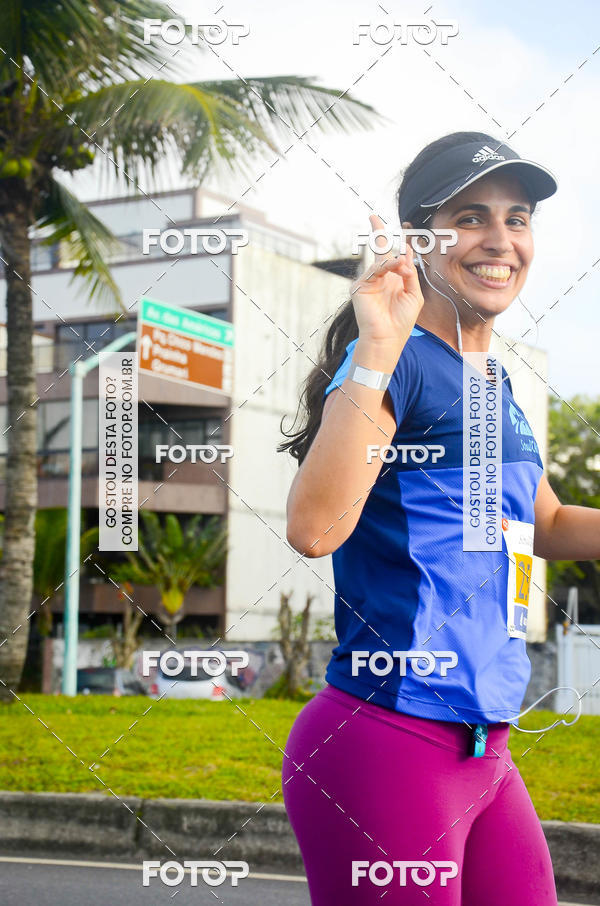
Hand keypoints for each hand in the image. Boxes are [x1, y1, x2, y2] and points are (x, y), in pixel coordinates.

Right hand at [350, 214, 424, 348]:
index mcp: (393, 280)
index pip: (393, 258)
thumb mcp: (414, 294)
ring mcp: (369, 282)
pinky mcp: (360, 287)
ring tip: (402, 268)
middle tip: (372, 216)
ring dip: (394, 261)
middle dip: (376, 232)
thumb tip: (406, 253)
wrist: (387, 338)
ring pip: (381, 260)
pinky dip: (386, 267)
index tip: (403, 229)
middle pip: (378, 251)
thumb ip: (410, 273)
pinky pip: (374, 269)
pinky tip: (396, 269)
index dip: (398, 244)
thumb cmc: (401, 321)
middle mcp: (380, 279)